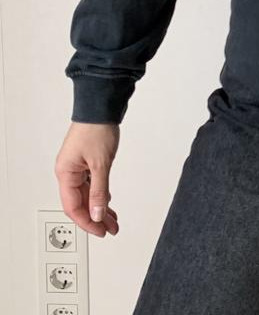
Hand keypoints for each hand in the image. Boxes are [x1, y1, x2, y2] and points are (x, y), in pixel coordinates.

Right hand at [54, 122, 120, 237]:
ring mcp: (77, 166)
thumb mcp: (101, 164)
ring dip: (100, 207)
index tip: (101, 231)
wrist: (101, 107)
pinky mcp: (86, 161)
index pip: (74, 206)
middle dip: (96, 217)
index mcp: (65, 173)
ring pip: (87, 194)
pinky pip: (91, 183)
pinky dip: (100, 194)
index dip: (88, 222)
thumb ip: (99, 191)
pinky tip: (107, 202)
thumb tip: (97, 213)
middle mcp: (68, 171)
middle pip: (81, 202)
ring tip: (113, 220)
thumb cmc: (97, 129)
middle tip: (110, 229)